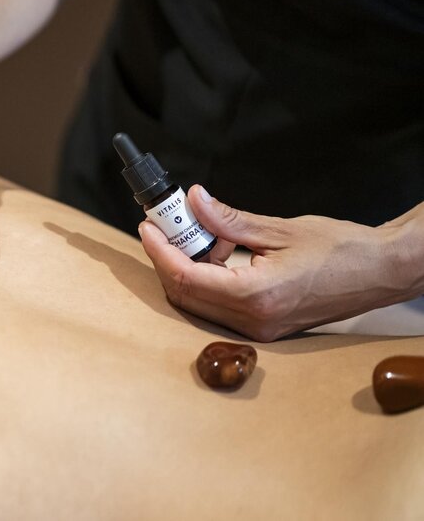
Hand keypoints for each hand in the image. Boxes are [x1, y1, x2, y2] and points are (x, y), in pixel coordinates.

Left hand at [139, 185, 406, 340]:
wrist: (383, 272)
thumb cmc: (342, 250)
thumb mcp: (279, 229)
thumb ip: (228, 220)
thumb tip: (194, 202)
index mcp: (255, 296)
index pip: (185, 277)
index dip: (159, 251)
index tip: (149, 226)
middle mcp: (253, 321)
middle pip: (185, 294)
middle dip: (167, 258)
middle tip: (165, 226)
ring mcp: (259, 330)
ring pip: (199, 302)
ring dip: (188, 268)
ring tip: (202, 234)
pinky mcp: (265, 327)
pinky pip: (219, 306)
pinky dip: (209, 279)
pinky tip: (221, 253)